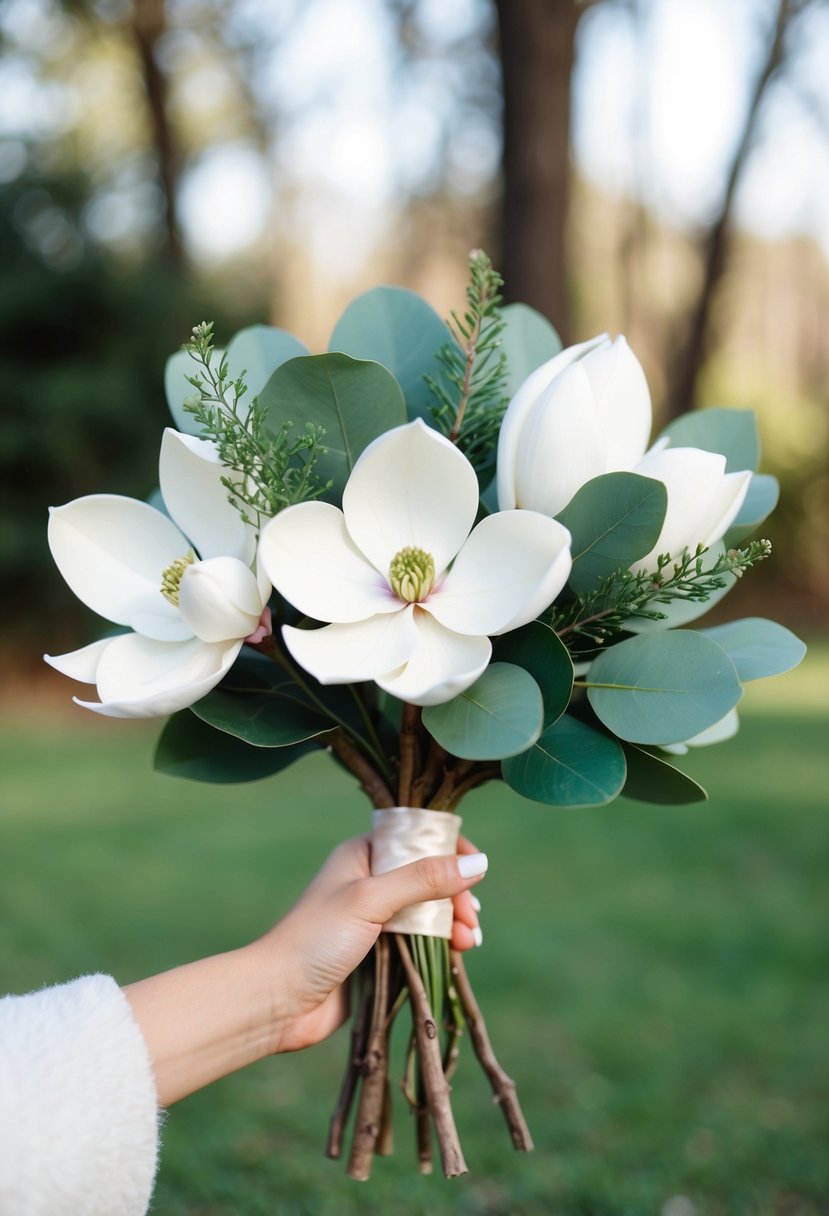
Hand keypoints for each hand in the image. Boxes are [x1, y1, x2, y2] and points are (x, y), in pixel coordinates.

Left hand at [124, 834, 486, 1104]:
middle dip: (455, 895)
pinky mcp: (378, 955)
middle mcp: (369, 882)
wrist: (277, 1000)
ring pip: (428, 914)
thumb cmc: (316, 939)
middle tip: (470, 920)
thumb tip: (479, 863)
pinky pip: (419, 944)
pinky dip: (441, 948)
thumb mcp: (372, 899)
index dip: (449, 850)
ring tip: (467, 942)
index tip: (476, 868)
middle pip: (428, 878)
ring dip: (452, 924)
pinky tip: (457, 957)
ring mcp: (374, 920)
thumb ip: (424, 879)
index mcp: (362, 856)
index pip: (416, 838)